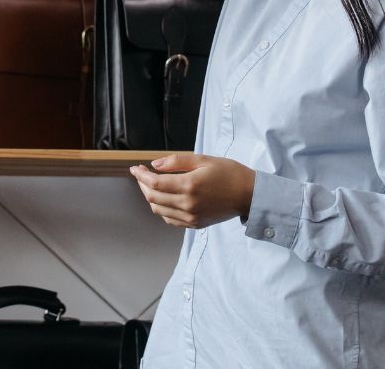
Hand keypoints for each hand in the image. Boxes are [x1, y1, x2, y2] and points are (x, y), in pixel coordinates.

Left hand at [130, 154, 255, 229]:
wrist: (249, 195)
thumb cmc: (228, 173)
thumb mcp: (203, 160)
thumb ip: (177, 161)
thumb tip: (154, 165)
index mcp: (189, 186)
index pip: (154, 183)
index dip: (141, 175)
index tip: (135, 168)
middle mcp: (188, 204)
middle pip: (153, 198)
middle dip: (143, 185)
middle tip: (142, 174)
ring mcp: (191, 217)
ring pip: (159, 210)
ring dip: (150, 197)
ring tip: (151, 184)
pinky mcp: (195, 224)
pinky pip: (170, 219)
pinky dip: (161, 208)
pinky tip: (163, 198)